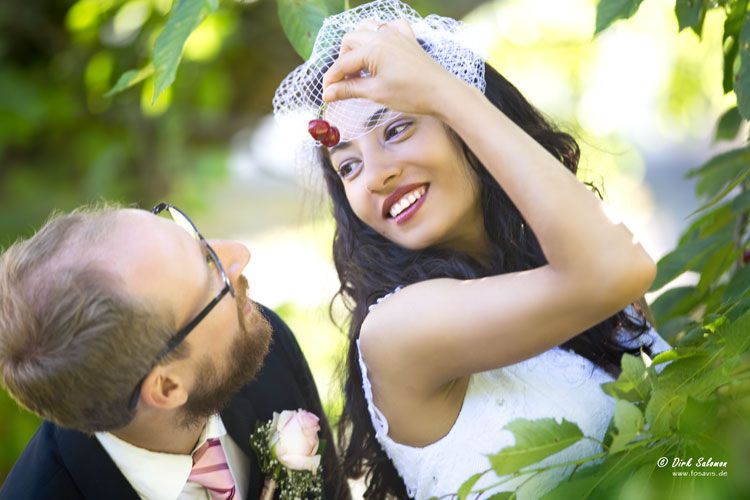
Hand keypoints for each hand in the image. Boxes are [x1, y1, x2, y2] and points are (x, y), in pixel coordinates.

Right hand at [321, 20, 465, 116]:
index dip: (332, 80)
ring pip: (367, 28)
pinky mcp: (408, 38)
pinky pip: (389, 27)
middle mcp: (382, 35)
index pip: (343, 63)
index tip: (326, 94)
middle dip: (342, 61)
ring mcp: (396, 34)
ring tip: (359, 66)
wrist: (442, 93)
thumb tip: (328, 94)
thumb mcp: (376, 93)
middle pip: (350, 41)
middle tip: (343, 83)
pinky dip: (380, 34)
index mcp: (372, 48)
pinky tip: (381, 49)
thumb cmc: (411, 94)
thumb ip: (349, 90)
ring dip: (358, 44)